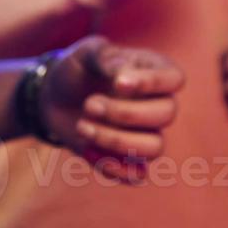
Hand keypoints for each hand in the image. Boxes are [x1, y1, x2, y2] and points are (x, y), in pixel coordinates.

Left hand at [38, 36, 184, 182]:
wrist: (53, 97)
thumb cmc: (77, 68)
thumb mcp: (86, 53)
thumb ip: (105, 57)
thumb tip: (123, 75)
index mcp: (154, 71)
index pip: (174, 79)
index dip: (152, 83)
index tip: (118, 83)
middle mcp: (157, 103)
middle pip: (166, 114)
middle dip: (125, 113)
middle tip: (89, 104)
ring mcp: (145, 133)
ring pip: (155, 148)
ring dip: (116, 141)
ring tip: (82, 127)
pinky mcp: (128, 159)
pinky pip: (136, 175)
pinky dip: (112, 167)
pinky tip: (86, 150)